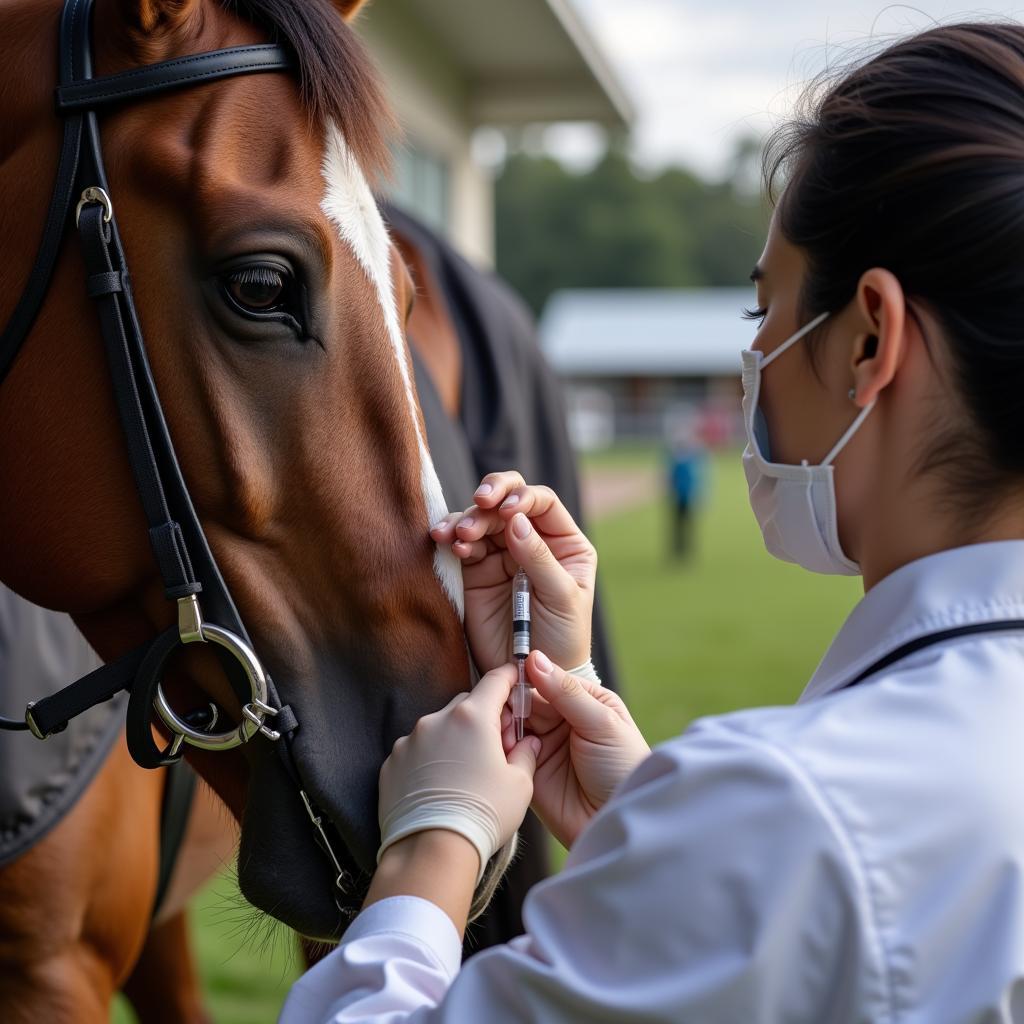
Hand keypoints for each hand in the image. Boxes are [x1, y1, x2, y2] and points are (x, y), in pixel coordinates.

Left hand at [378, 664, 540, 880]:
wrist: (431, 852)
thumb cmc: (482, 815)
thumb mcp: (520, 785)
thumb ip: (526, 754)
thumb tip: (528, 742)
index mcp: (471, 718)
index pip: (494, 681)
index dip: (508, 679)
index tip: (515, 680)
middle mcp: (436, 720)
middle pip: (466, 704)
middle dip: (484, 718)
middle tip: (497, 747)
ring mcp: (409, 741)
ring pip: (439, 728)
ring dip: (454, 740)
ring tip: (465, 774)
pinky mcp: (391, 763)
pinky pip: (417, 751)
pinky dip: (429, 760)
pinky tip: (440, 786)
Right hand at [430, 472, 596, 673]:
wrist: (533, 677)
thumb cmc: (561, 638)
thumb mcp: (561, 597)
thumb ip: (539, 559)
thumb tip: (514, 520)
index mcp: (563, 542)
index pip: (541, 502)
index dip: (522, 498)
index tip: (506, 512)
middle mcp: (532, 541)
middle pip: (507, 501)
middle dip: (491, 496)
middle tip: (478, 504)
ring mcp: (502, 555)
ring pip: (480, 519)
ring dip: (466, 519)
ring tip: (457, 536)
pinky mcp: (476, 572)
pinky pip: (461, 545)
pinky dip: (451, 538)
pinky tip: (447, 543)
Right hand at [501, 652, 649, 849]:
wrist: (618, 821)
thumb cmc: (622, 768)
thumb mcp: (602, 723)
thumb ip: (567, 692)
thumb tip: (535, 658)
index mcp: (584, 702)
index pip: (549, 681)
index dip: (529, 679)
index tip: (509, 677)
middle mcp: (562, 721)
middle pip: (527, 701)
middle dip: (512, 703)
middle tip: (502, 708)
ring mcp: (544, 745)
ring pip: (513, 724)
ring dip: (504, 724)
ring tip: (501, 729)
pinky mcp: (529, 770)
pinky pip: (509, 751)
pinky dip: (501, 747)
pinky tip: (501, 747)